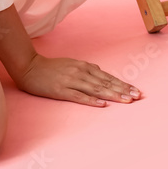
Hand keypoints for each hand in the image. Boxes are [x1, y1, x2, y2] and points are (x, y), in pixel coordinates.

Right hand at [15, 52, 142, 106]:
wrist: (30, 67)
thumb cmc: (51, 67)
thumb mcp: (72, 64)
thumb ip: (87, 68)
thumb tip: (100, 72)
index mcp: (84, 67)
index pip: (108, 77)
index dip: (123, 84)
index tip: (136, 91)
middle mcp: (80, 72)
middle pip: (105, 83)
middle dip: (123, 90)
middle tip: (137, 97)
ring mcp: (71, 81)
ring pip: (96, 89)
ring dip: (113, 95)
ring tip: (126, 101)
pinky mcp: (61, 90)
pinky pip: (79, 96)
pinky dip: (92, 100)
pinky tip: (102, 104)